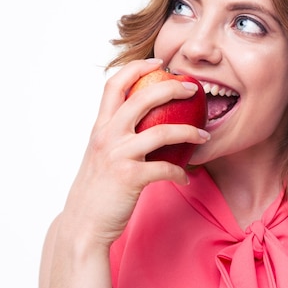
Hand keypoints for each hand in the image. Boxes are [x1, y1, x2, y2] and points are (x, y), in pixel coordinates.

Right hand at [59, 58, 209, 246]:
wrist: (83, 225)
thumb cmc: (96, 190)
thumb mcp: (101, 154)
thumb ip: (116, 135)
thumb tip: (142, 124)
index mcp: (100, 127)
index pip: (114, 84)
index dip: (136, 68)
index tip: (158, 62)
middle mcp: (107, 135)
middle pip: (142, 97)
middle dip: (171, 88)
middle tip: (191, 88)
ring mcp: (118, 155)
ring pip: (162, 131)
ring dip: (189, 132)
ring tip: (204, 136)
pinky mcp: (130, 177)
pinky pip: (166, 167)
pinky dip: (181, 171)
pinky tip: (186, 176)